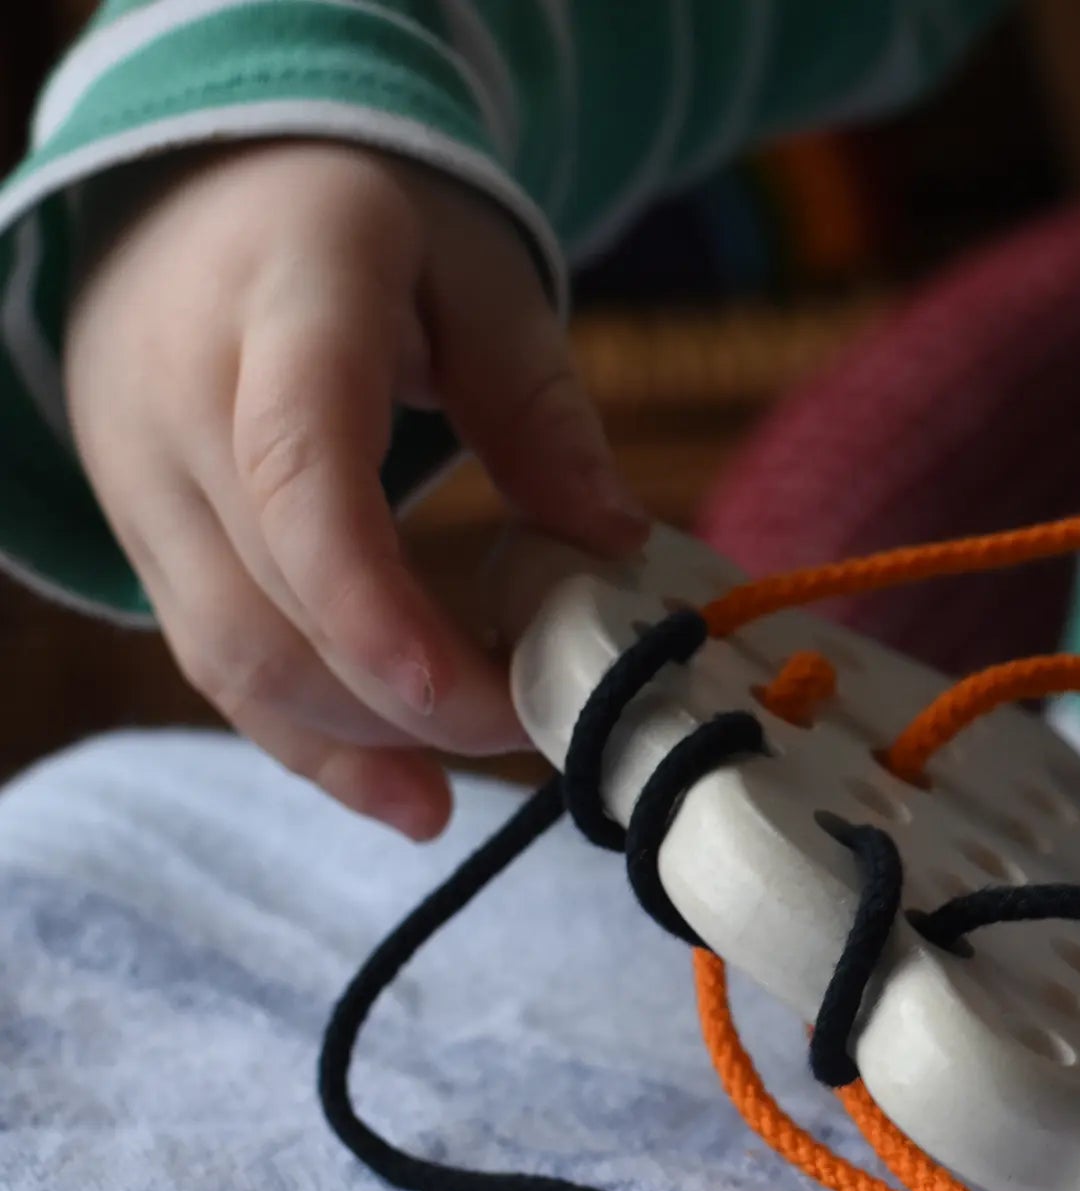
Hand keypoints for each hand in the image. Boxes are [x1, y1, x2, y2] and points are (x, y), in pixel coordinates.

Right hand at [65, 141, 647, 838]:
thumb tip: (614, 546)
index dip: (373, 605)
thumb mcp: (481, 272)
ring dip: (356, 741)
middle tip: (536, 726)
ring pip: (233, 653)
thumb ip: (539, 406)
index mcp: (280, 302)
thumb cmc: (367, 221)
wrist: (204, 185)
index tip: (471, 699)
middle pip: (275, 597)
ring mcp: (140, 476)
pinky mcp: (144, 539)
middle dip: (411, 696)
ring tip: (460, 793)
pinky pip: (215, 665)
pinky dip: (309, 741)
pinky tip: (401, 793)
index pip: (298, 474)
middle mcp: (177, 396)